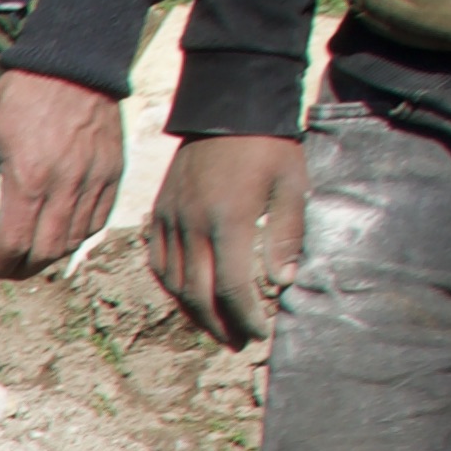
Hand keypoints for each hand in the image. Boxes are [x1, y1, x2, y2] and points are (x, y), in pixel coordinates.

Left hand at [0, 63, 126, 279]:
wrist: (71, 64)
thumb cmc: (16, 101)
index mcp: (30, 178)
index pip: (14, 246)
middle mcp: (68, 185)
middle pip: (46, 253)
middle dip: (19, 269)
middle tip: (0, 267)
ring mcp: (96, 180)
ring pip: (73, 242)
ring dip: (46, 256)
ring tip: (24, 252)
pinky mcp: (114, 173)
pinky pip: (97, 223)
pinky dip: (74, 237)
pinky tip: (55, 232)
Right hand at [142, 131, 304, 349]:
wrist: (226, 107)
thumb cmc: (269, 146)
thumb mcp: (291, 185)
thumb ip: (286, 235)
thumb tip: (283, 281)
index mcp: (228, 220)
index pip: (232, 286)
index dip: (246, 316)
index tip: (260, 332)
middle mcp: (192, 225)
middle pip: (199, 292)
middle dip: (219, 324)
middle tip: (237, 343)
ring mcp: (170, 220)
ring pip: (175, 282)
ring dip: (194, 311)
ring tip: (214, 328)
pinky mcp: (159, 213)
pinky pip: (159, 261)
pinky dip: (172, 286)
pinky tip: (188, 296)